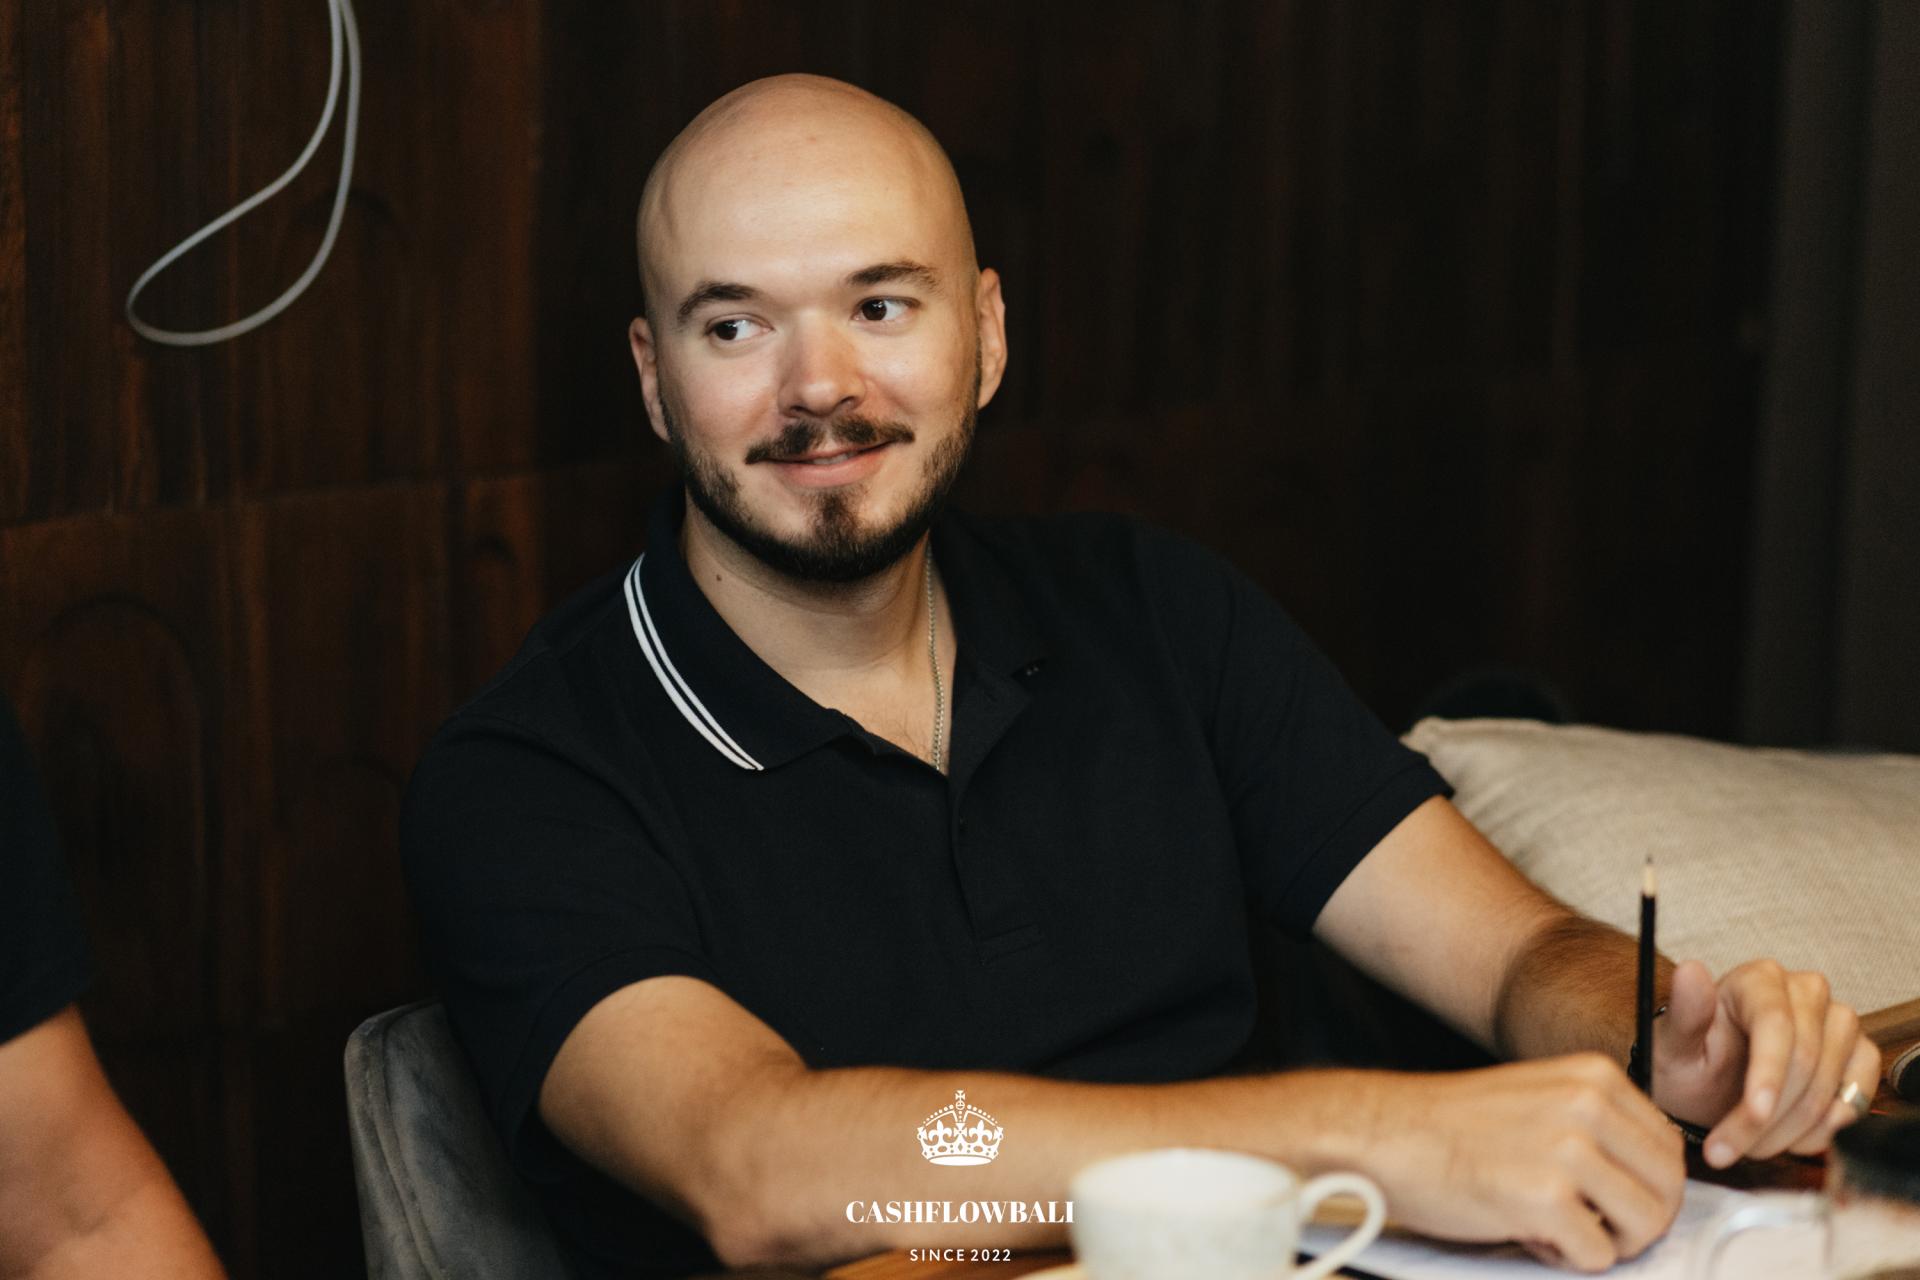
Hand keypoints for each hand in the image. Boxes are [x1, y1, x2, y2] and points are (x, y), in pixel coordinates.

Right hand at [1365, 1055, 1684, 1271]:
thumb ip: (1600, 1122)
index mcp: (1593, 1076)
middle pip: (1668, 1189)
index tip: (1608, 1196)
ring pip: (1647, 1225)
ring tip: (1558, 1225)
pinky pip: (1598, 1256)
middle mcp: (1587, 1106)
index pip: (1670, 1147)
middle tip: (1591, 1223)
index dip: (1645, 1186)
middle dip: (1637, 1220)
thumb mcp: (1541, 1096)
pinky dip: (1566, 1258)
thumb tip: (1651, 1171)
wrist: (1386, 1134)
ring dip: (1608, 1241)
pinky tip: (1528, 1232)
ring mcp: (1568, 1151)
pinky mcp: (1545, 1199)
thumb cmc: (1453, 1125)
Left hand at [1653, 958, 1880, 1167]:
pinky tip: (1787, 1139)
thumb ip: (1684, 1012)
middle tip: (1729, 1148)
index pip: (1775, 1023)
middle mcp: (1806, 992)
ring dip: (1789, 1131)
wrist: (1705, 1087)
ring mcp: (1839, 1024)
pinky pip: (1856, 1101)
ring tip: (1749, 1145)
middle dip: (1768, 1117)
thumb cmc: (1689, 1061)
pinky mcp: (1860, 1057)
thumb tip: (1690, 970)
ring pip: (1829, 1087)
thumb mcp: (1673, 1044)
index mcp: (1758, 979)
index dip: (1768, 1073)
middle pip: (1805, 1061)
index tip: (1754, 1113)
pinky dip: (1822, 1133)